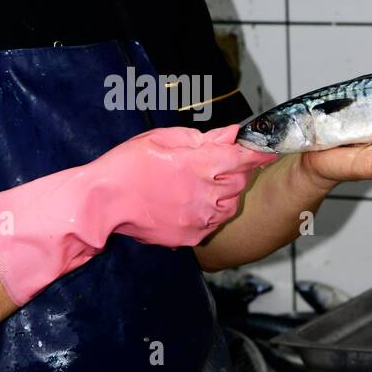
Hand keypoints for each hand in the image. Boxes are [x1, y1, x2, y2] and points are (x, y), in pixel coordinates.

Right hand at [94, 122, 277, 245]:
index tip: (269, 150)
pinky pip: (213, 223)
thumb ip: (202, 138)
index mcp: (198, 164)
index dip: (259, 153)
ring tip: (198, 185)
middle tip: (213, 164)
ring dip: (224, 193)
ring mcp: (198, 218)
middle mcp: (204, 193)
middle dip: (234, 170)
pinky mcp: (190, 236)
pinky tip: (189, 203)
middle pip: (240, 181)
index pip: (243, 158)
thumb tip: (230, 135)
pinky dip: (210, 212)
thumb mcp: (163, 139)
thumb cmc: (128, 166)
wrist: (102, 203)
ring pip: (230, 204)